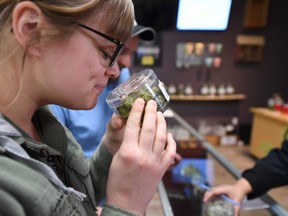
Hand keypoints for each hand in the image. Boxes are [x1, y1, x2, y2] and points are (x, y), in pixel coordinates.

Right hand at [106, 99, 176, 215]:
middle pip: (149, 127)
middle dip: (150, 112)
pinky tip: (168, 134)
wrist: (126, 204)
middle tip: (151, 102)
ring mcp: (155, 162)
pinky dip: (171, 141)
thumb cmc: (117, 183)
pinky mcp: (162, 169)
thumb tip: (134, 130)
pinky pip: (170, 152)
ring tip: (160, 113)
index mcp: (127, 152)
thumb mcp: (116, 160)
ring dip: (162, 123)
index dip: (136, 111)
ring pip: (162, 136)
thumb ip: (126, 144)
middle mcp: (143, 155)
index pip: (133, 125)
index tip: (139, 101)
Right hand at [203, 178, 252, 215]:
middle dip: (206, 195)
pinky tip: (210, 201)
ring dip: (208, 195)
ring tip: (206, 202)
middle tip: (204, 202)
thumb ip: (236, 208)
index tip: (205, 200)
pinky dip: (211, 196)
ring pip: (211, 191)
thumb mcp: (238, 200)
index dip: (209, 195)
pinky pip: (213, 193)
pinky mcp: (220, 191)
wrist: (241, 187)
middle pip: (211, 190)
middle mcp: (220, 188)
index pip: (214, 191)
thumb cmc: (239, 192)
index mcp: (223, 189)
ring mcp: (219, 189)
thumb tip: (235, 215)